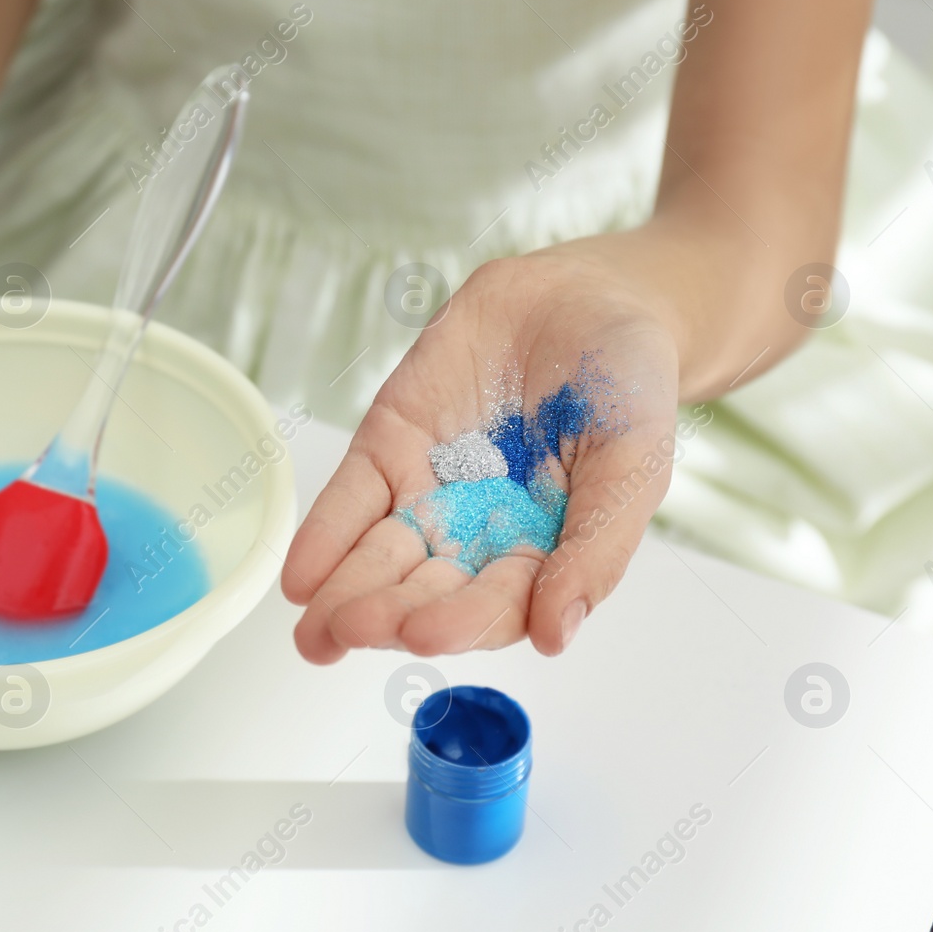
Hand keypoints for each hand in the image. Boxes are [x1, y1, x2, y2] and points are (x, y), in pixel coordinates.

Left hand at [283, 239, 683, 661]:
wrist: (590, 296)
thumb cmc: (626, 386)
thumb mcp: (633, 463)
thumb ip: (596, 548)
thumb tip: (554, 635)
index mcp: (541, 555)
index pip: (493, 606)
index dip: (459, 622)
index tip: (425, 635)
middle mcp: (478, 537)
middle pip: (425, 590)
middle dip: (388, 614)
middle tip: (353, 628)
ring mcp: (428, 492)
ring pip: (379, 556)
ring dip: (346, 593)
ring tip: (315, 628)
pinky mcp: (389, 444)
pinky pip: (350, 498)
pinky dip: (323, 536)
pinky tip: (299, 577)